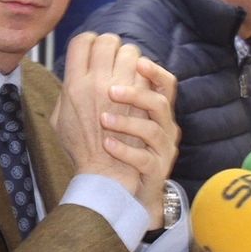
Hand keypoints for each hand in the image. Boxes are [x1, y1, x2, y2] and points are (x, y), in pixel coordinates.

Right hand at [51, 33, 147, 196]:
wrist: (105, 172)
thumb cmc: (80, 149)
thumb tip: (71, 77)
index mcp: (73, 85)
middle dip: (112, 46)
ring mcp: (121, 90)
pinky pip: (145, 71)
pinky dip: (145, 72)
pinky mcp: (141, 99)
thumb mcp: (60, 120)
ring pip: (130, 52)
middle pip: (107, 41)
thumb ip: (64, 94)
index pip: (81, 42)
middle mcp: (95, 83)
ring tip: (129, 69)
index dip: (90, 41)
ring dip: (131, 58)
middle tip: (113, 57)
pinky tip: (141, 82)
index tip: (94, 49)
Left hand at [105, 57, 180, 228]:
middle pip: (160, 101)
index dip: (154, 71)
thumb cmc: (119, 149)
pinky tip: (107, 144)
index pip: (165, 83)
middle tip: (111, 90)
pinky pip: (145, 159)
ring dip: (127, 122)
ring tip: (103, 120)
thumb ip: (111, 96)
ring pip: (153, 130)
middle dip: (136, 92)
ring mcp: (162, 150)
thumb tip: (85, 68)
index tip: (137, 61)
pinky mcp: (156, 171)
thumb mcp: (120, 119)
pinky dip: (125, 150)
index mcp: (156, 112)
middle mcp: (164, 128)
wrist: (128, 189)